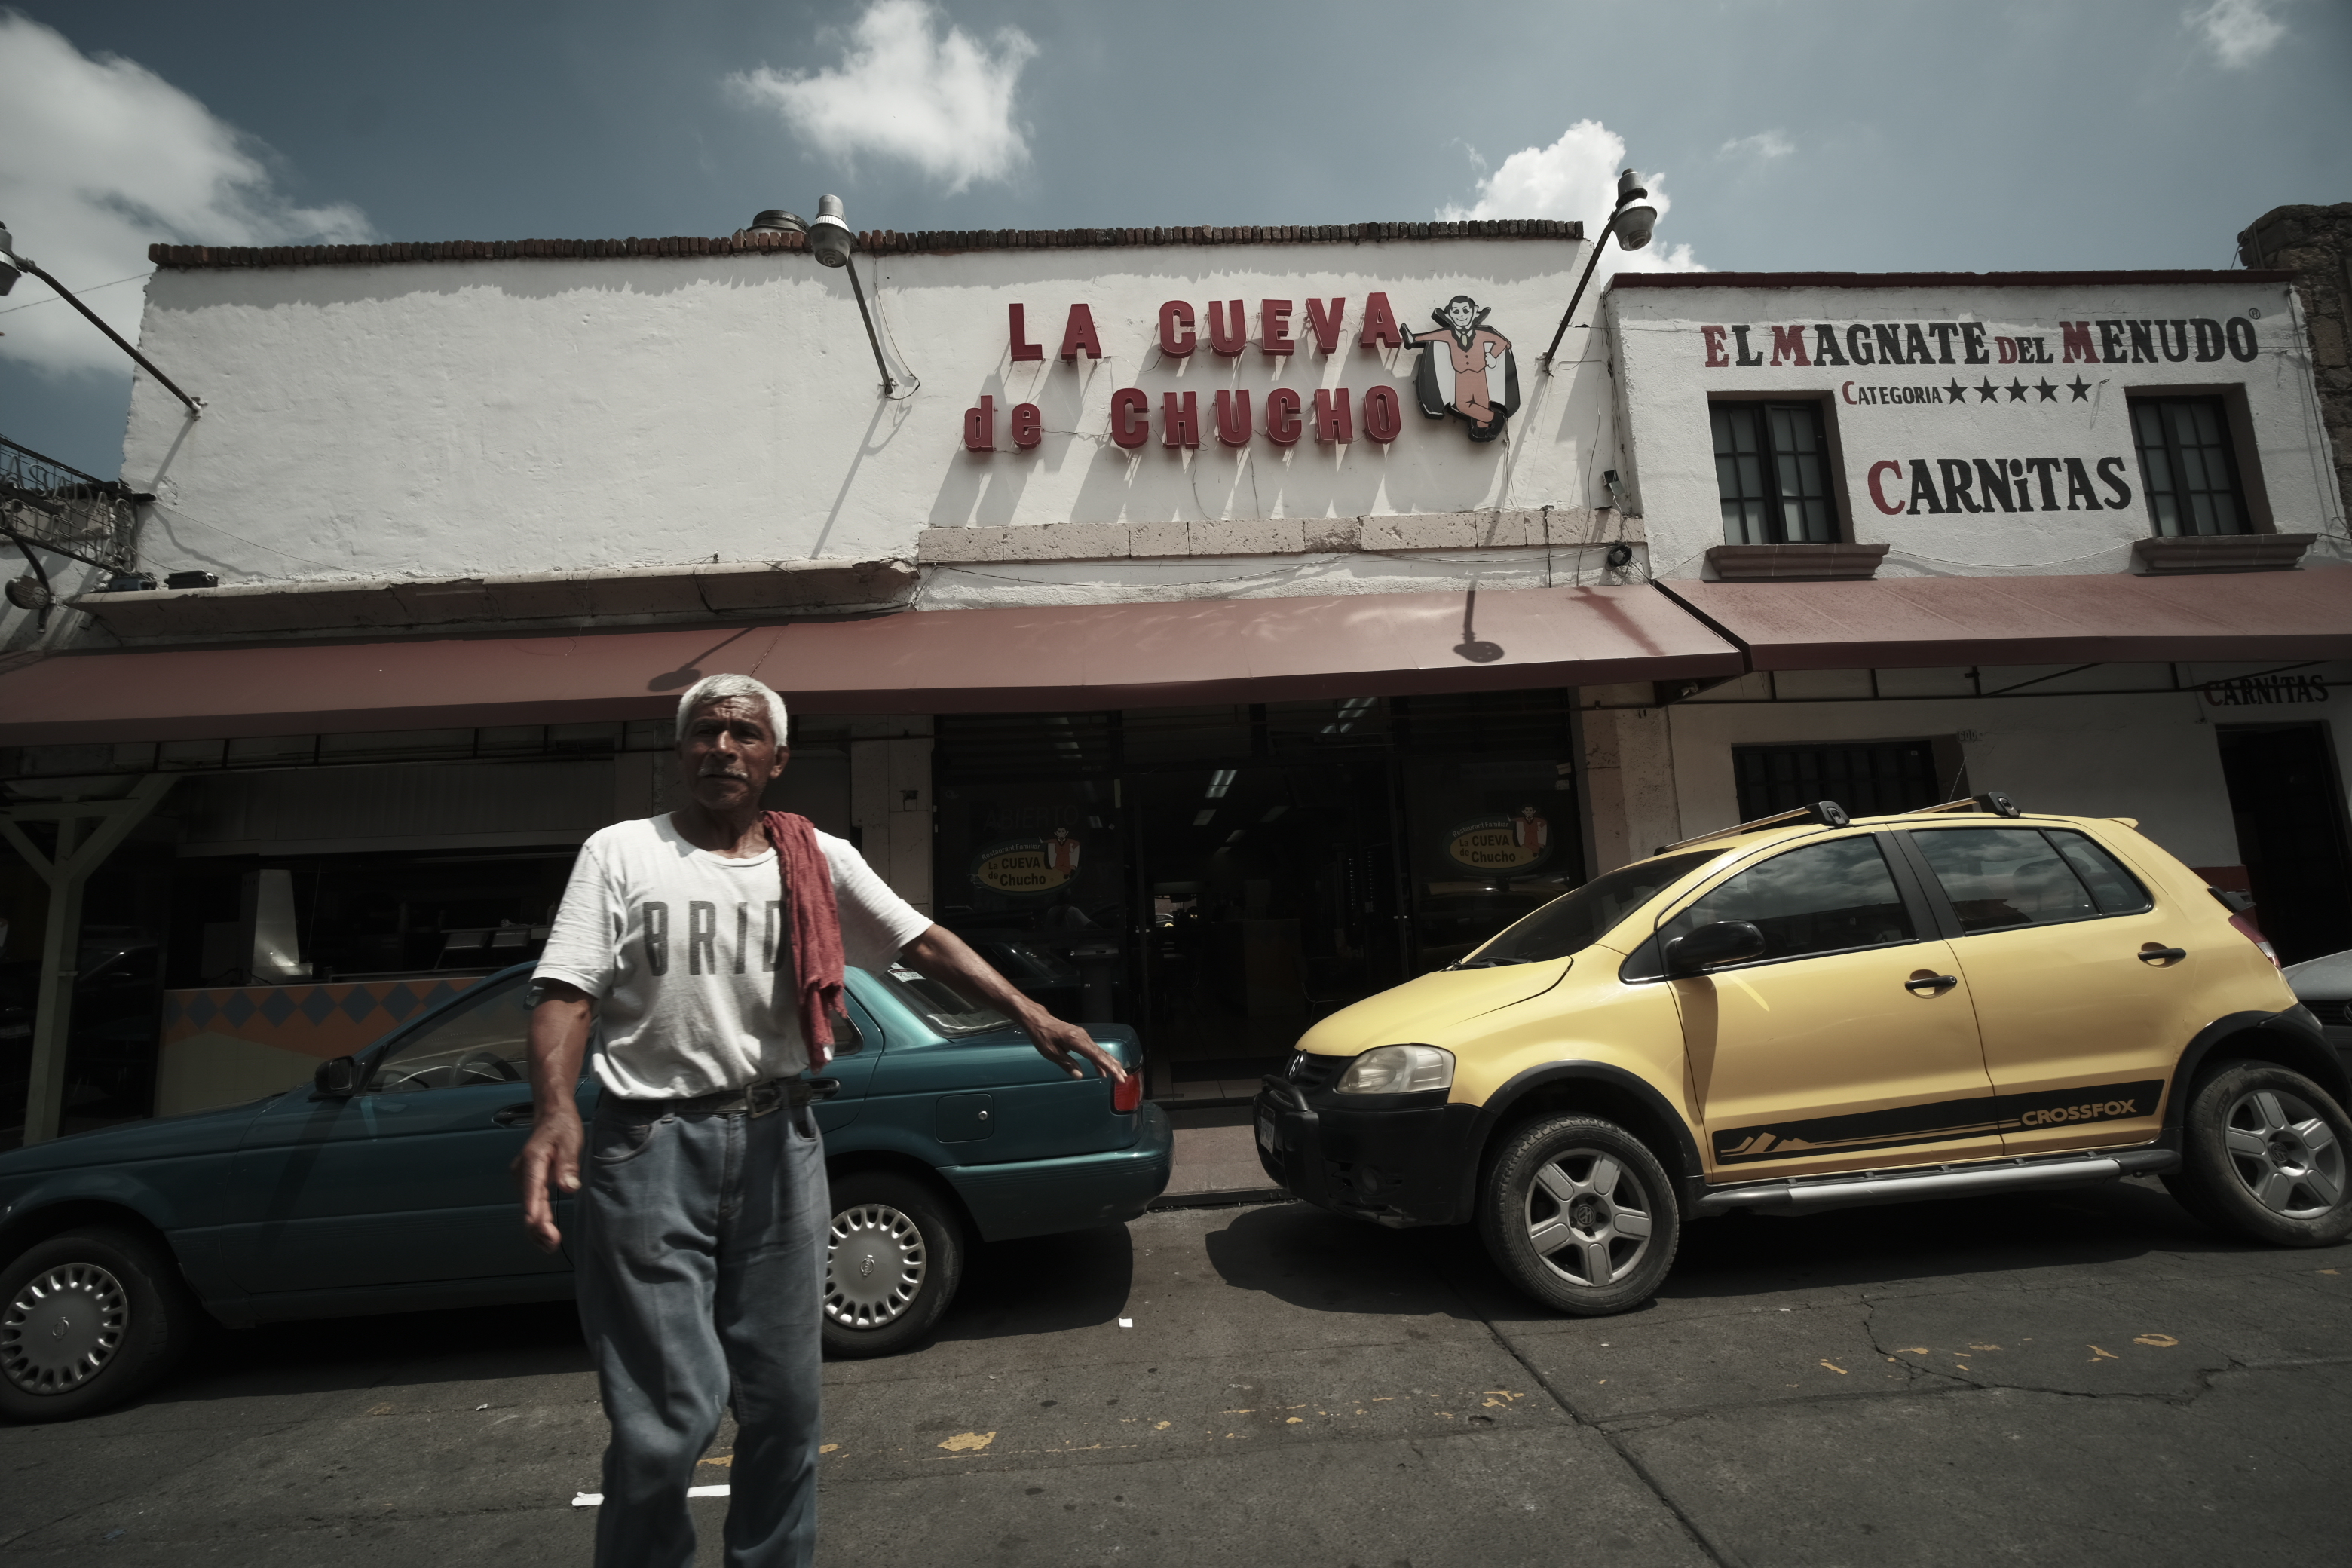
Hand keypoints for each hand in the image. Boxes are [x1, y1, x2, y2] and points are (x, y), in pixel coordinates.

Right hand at [512, 1111, 582, 1251]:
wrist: (552, 1116)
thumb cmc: (562, 1127)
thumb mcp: (570, 1141)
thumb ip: (568, 1164)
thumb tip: (569, 1187)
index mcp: (532, 1162)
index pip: (531, 1193)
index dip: (535, 1214)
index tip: (543, 1230)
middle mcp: (522, 1174)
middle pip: (527, 1206)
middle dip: (538, 1228)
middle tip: (553, 1244)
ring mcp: (523, 1179)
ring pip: (528, 1209)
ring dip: (537, 1229)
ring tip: (550, 1246)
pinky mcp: (529, 1183)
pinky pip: (531, 1205)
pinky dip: (538, 1220)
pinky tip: (545, 1235)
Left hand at [1022, 1009, 1128, 1084]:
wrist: (1039, 1020)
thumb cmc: (1043, 1036)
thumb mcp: (1050, 1052)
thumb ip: (1066, 1064)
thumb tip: (1080, 1076)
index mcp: (1076, 1040)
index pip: (1096, 1055)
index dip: (1108, 1066)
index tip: (1117, 1075)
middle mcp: (1083, 1037)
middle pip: (1102, 1053)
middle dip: (1114, 1066)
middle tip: (1123, 1078)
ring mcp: (1083, 1036)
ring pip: (1099, 1051)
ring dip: (1110, 1063)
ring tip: (1118, 1075)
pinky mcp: (1081, 1038)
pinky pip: (1094, 1050)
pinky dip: (1100, 1060)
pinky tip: (1102, 1070)